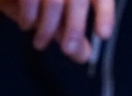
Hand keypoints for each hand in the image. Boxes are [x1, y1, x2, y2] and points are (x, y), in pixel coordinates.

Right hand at [0, 0, 116, 62]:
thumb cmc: (34, 2)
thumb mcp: (53, 16)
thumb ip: (69, 33)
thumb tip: (85, 56)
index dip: (105, 14)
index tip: (103, 35)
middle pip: (77, 1)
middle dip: (75, 28)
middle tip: (68, 50)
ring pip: (54, 3)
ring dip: (47, 28)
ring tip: (40, 44)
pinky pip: (30, 1)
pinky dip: (29, 17)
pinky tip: (26, 25)